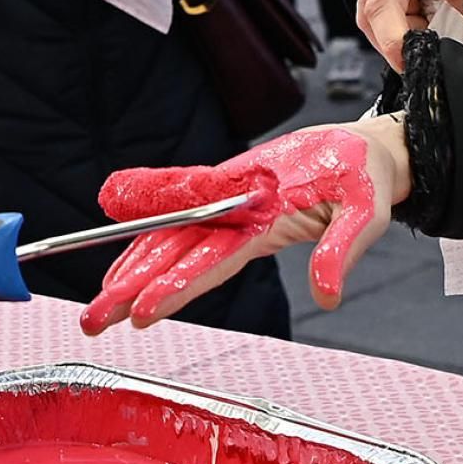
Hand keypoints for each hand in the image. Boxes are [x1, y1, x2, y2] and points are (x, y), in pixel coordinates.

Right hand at [81, 118, 409, 330]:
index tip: (142, 309)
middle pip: (173, 247)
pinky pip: (180, 232)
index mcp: (263, 205)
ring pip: (168, 240)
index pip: (210, 251)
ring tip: (99, 308)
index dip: (175, 281)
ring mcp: (226, 202)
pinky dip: (148, 252)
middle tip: (95, 319)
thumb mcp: (367, 211)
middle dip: (131, 284)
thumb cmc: (364, 174)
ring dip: (130, 271)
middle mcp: (234, 202)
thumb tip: (326, 297)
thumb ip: (341, 250)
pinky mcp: (227, 205)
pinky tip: (124, 274)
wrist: (363, 144)